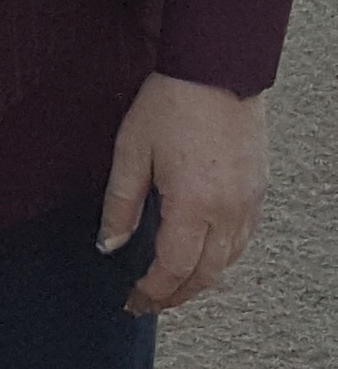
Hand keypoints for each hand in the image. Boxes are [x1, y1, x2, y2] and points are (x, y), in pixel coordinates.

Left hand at [98, 72, 268, 314]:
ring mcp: (248, 202)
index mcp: (192, 204)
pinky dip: (222, 256)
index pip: (173, 270)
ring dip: (200, 279)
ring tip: (174, 282)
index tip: (134, 300)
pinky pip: (243, 239)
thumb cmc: (172, 101)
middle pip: (205, 276)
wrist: (216, 67)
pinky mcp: (258, 190)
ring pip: (228, 262)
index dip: (152, 293)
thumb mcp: (131, 150)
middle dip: (176, 296)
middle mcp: (226, 210)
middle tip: (151, 301)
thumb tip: (109, 244)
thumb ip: (120, 203)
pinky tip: (204, 251)